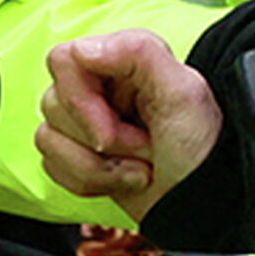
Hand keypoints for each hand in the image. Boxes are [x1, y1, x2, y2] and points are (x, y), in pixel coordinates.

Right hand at [37, 32, 223, 223]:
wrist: (206, 207)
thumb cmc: (205, 154)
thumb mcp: (185, 94)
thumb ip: (138, 52)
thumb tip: (83, 48)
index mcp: (124, 64)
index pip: (64, 60)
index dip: (82, 100)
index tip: (113, 127)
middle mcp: (102, 90)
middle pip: (53, 102)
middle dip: (103, 139)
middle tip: (145, 148)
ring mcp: (87, 124)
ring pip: (48, 137)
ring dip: (100, 166)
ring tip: (141, 168)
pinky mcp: (79, 157)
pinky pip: (52, 165)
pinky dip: (89, 182)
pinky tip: (124, 180)